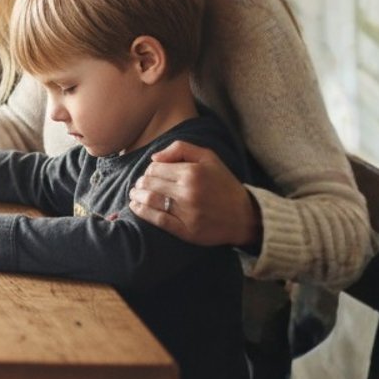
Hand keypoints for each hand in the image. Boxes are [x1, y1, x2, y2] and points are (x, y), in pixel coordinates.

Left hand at [130, 141, 260, 247]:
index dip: (149, 170)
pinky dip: (141, 211)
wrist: (245, 216)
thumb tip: (154, 157)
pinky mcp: (185, 230)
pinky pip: (157, 219)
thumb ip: (181, 149)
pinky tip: (135, 206)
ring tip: (134, 194)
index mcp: (192, 172)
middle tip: (139, 184)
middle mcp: (188, 192)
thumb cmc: (224, 184)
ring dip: (137, 195)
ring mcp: (186, 212)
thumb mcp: (209, 158)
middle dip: (141, 182)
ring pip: (150, 199)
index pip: (155, 168)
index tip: (151, 173)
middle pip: (150, 183)